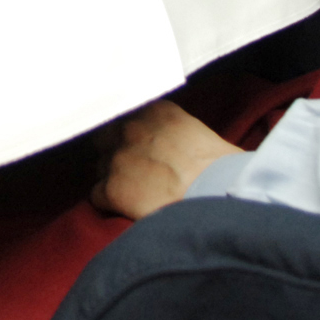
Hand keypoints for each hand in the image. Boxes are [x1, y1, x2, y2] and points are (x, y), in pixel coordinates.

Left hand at [91, 101, 241, 218]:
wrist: (218, 198)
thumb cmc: (222, 172)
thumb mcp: (199, 133)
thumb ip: (173, 130)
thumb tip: (168, 143)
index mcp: (155, 110)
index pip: (127, 117)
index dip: (132, 136)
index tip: (141, 148)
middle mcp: (131, 128)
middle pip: (106, 138)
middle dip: (116, 153)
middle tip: (134, 172)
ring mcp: (118, 157)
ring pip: (101, 167)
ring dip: (114, 178)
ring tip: (136, 194)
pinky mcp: (112, 188)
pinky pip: (97, 195)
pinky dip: (109, 203)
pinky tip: (128, 209)